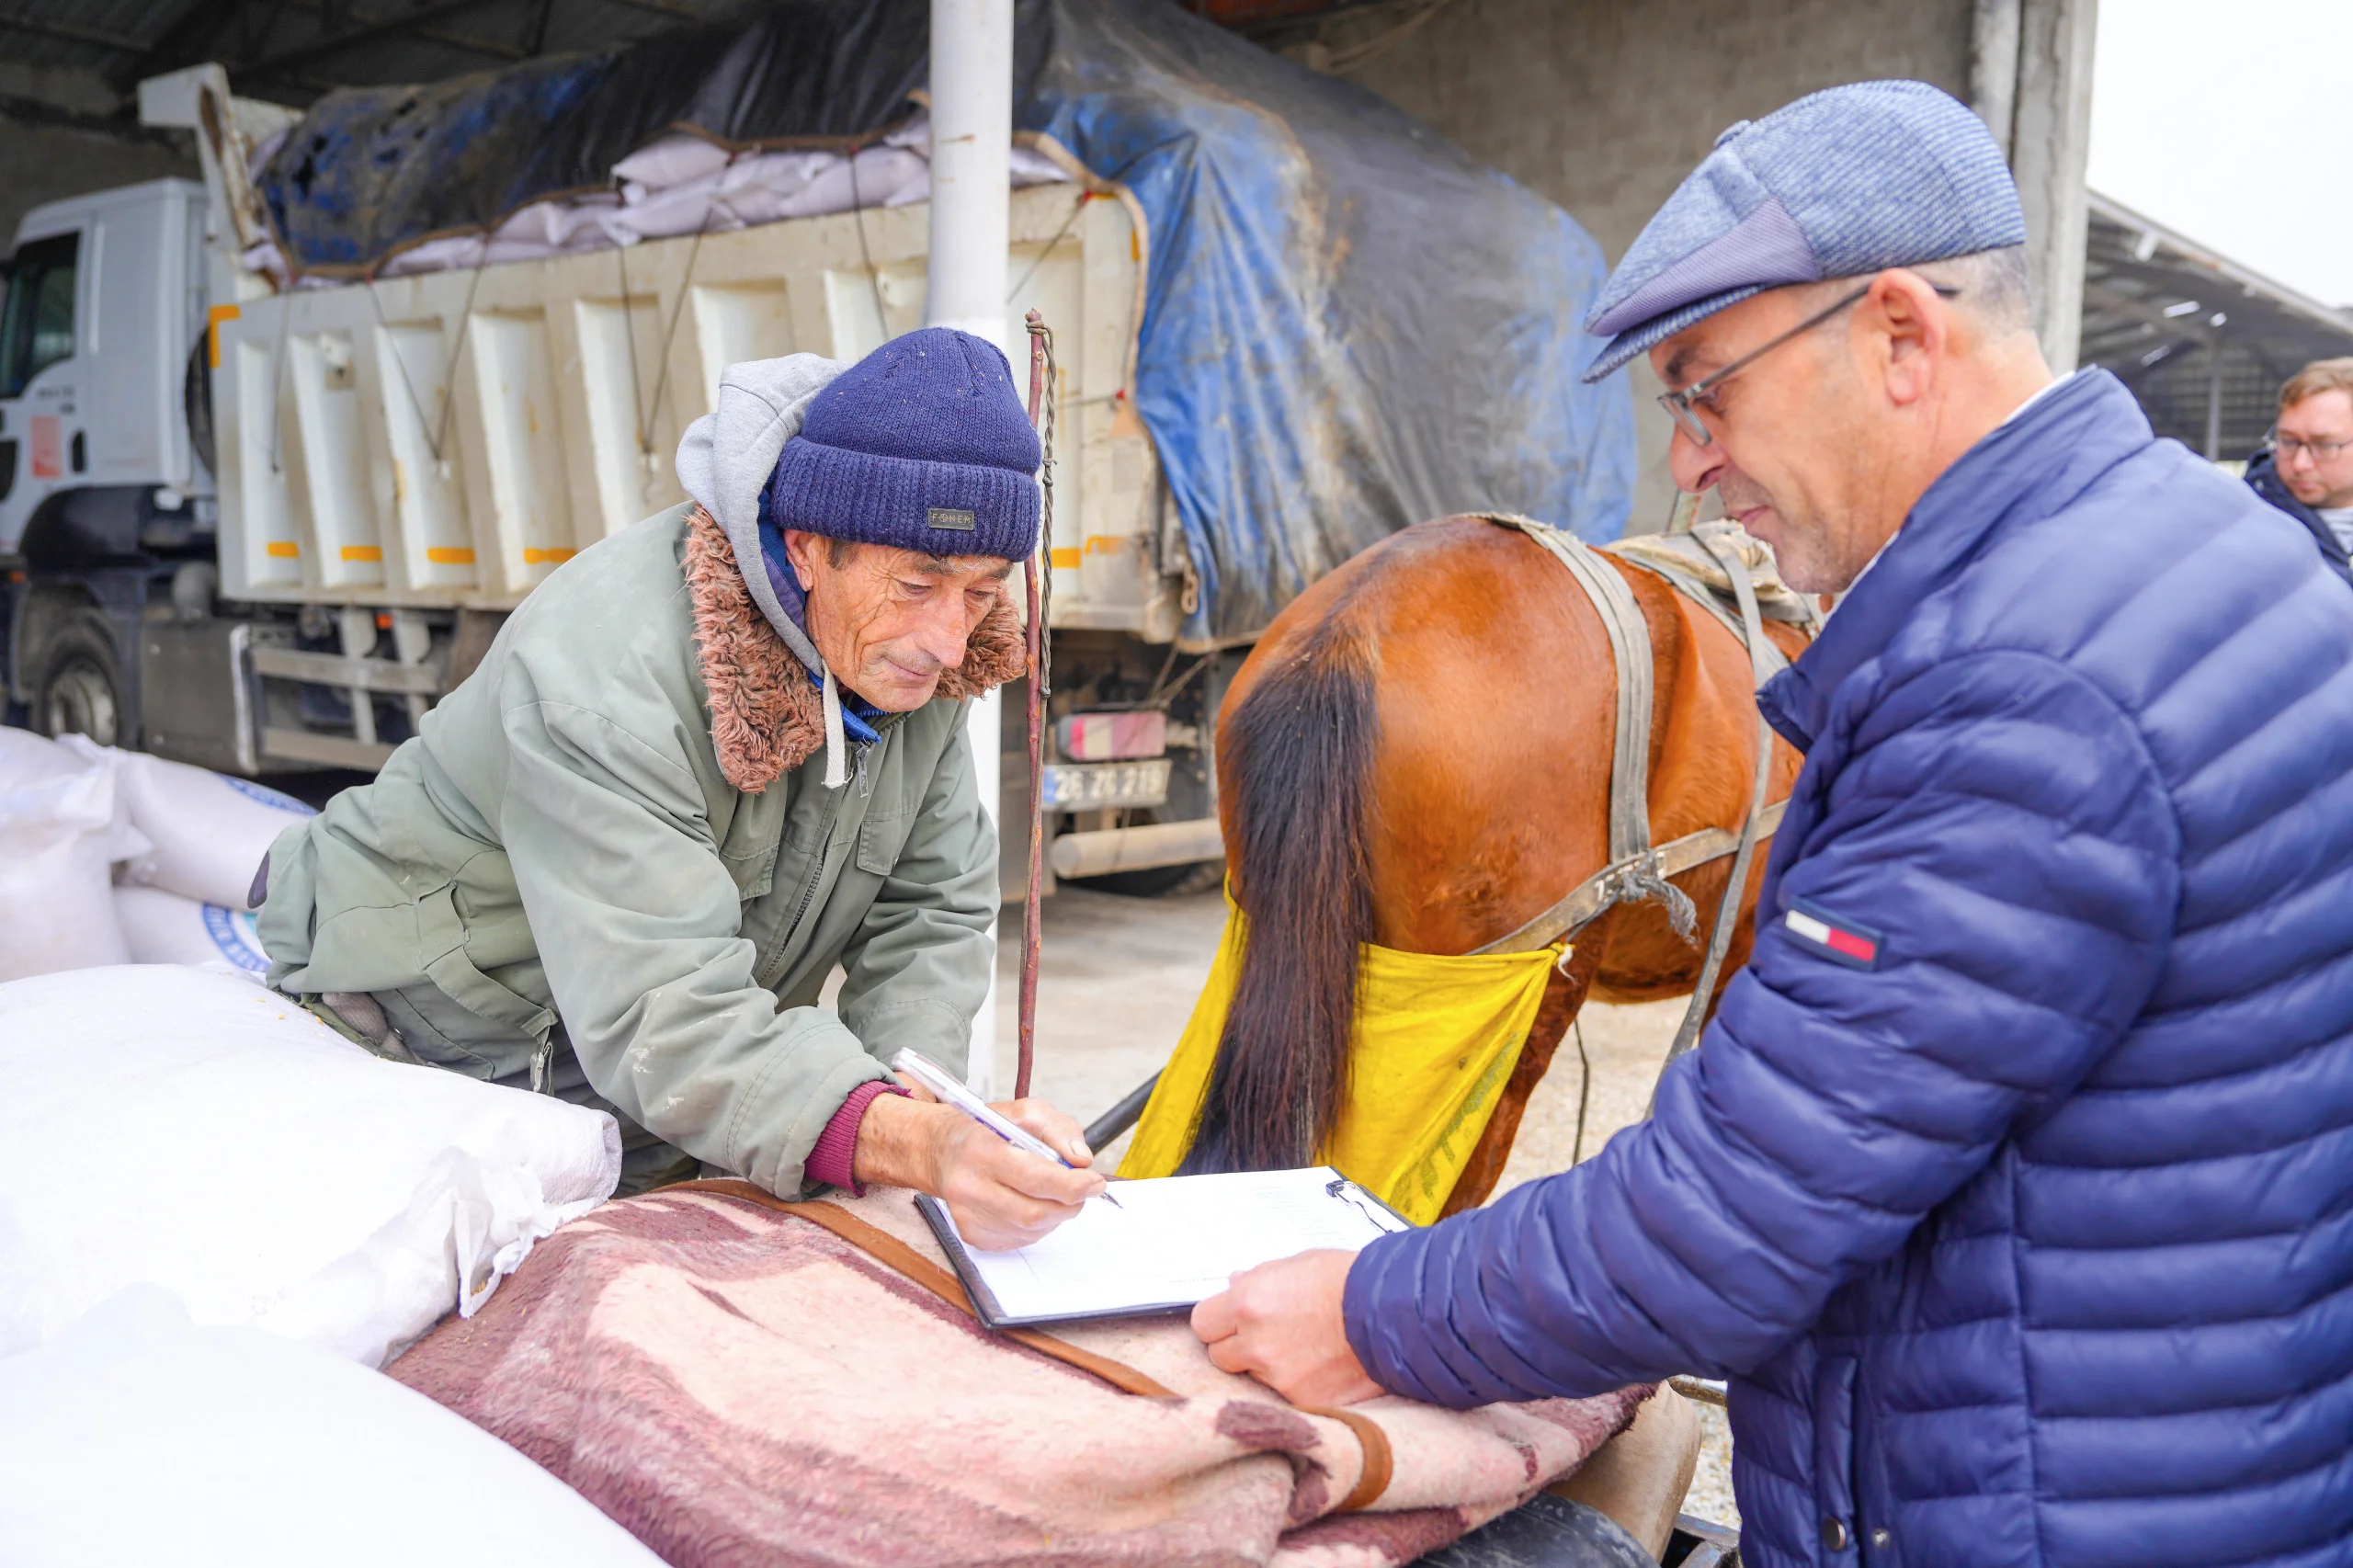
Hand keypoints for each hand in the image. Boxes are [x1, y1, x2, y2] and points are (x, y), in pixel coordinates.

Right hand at [853, 1090, 1104, 1250]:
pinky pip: (1019, 1239)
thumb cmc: (988, 1130)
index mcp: (982, 1151)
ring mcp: (967, 1216)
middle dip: (1070, 1203)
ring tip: (1052, 1192)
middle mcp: (969, 1187)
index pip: (1036, 1179)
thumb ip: (1059, 1129)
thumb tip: (1081, 1160)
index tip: (1095, 1181)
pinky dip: (1037, 1225)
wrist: (942, 1150)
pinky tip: (1030, 1203)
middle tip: (1083, 1189)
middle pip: (1036, 1212)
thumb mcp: (1025, 1112)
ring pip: (1031, 1230)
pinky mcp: (971, 1234)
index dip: (1074, 1185)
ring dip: (1055, 1214)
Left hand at [1191, 1249, 1383, 1405]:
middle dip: (1237, 1346)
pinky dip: (1299, 1384)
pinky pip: (1287, 1395)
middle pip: (1220, 1356)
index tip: (1229, 1322)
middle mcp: (1257, 1344)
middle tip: (1266, 1336)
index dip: (1217, 1322)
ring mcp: (1280, 1378)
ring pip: (1254, 1377)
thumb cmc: (1349, 1280)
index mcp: (1248, 1303)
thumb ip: (1259, 1279)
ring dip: (1269, 1366)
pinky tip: (1321, 1365)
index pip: (1203, 1324)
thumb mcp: (1297, 1264)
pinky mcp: (1305, 1401)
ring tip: (1304, 1347)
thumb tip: (1234, 1285)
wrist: (1395, 1312)